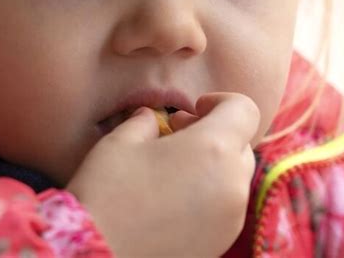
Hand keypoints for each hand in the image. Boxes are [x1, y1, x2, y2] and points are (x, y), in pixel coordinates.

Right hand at [66, 93, 259, 256]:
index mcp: (213, 150)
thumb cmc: (107, 192)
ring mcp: (232, 218)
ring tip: (174, 169)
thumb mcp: (121, 143)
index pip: (244, 110)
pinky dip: (211, 193)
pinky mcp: (222, 242)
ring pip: (235, 177)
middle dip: (215, 132)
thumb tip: (153, 118)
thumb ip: (145, 121)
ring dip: (213, 164)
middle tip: (179, 135)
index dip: (221, 101)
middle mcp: (233, 184)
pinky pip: (227, 206)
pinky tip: (176, 198)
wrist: (98, 255)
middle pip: (241, 144)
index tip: (194, 109)